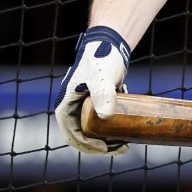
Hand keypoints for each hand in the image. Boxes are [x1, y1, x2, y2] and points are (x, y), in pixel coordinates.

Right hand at [53, 26, 131, 154]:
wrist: (112, 43)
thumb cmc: (103, 58)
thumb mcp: (102, 77)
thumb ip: (103, 94)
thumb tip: (105, 117)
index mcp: (65, 104)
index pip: (72, 134)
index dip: (87, 146)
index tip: (105, 148)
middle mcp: (72, 107)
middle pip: (83, 134)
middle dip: (99, 145)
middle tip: (121, 148)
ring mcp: (84, 104)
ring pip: (93, 129)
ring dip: (106, 138)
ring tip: (124, 143)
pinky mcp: (96, 101)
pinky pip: (101, 120)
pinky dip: (111, 127)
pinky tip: (126, 130)